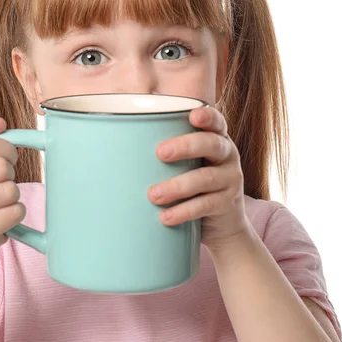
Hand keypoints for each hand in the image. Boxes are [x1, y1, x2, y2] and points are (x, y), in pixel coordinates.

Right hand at [0, 115, 24, 254]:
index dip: (7, 149)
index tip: (5, 157)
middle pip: (0, 167)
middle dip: (10, 172)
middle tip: (3, 180)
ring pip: (9, 191)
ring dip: (14, 194)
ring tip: (1, 199)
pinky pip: (14, 212)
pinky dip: (16, 212)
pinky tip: (3, 214)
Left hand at [148, 106, 246, 248]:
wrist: (223, 226)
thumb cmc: (193, 187)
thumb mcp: (186, 166)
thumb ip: (165, 154)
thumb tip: (111, 148)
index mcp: (216, 139)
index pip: (217, 122)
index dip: (208, 117)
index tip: (192, 115)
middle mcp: (227, 156)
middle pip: (211, 144)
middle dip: (186, 146)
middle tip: (160, 153)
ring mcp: (230, 180)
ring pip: (206, 177)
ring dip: (177, 185)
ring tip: (153, 195)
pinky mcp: (227, 205)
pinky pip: (206, 205)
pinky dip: (184, 211)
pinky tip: (165, 217)